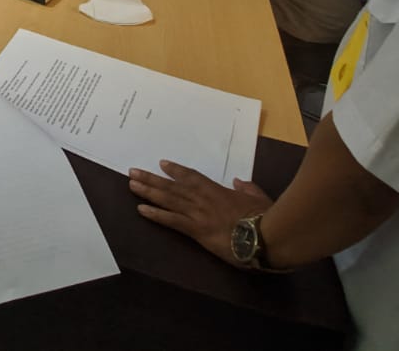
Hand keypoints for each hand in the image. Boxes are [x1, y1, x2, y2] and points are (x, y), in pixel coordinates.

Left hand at [128, 162, 273, 266]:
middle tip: (133, 171)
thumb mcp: (258, 197)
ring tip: (131, 185)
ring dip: (148, 192)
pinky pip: (172, 221)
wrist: (266, 234)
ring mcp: (198, 213)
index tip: (162, 164)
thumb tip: (239, 181)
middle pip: (172, 187)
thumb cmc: (265, 216)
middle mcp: (203, 199)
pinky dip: (156, 215)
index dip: (176, 171)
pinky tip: (141, 210)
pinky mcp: (197, 230)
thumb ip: (247, 188)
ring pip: (168, 200)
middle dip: (152, 179)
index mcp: (217, 191)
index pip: (192, 177)